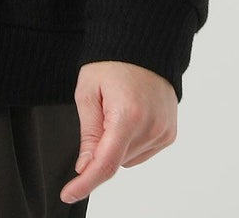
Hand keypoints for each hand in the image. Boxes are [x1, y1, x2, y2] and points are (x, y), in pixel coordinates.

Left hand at [59, 60, 177, 204]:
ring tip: (118, 109)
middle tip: (100, 114)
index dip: (85, 183)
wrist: (142, 45)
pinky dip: (131, 142)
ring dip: (117, 145)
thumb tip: (86, 167)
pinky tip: (130, 115)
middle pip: (116, 161)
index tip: (69, 193)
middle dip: (101, 148)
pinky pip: (143, 152)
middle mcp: (150, 127)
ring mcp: (163, 131)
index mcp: (127, 115)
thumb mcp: (88, 92)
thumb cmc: (111, 62)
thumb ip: (88, 133)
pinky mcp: (170, 133)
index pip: (105, 163)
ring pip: (129, 159)